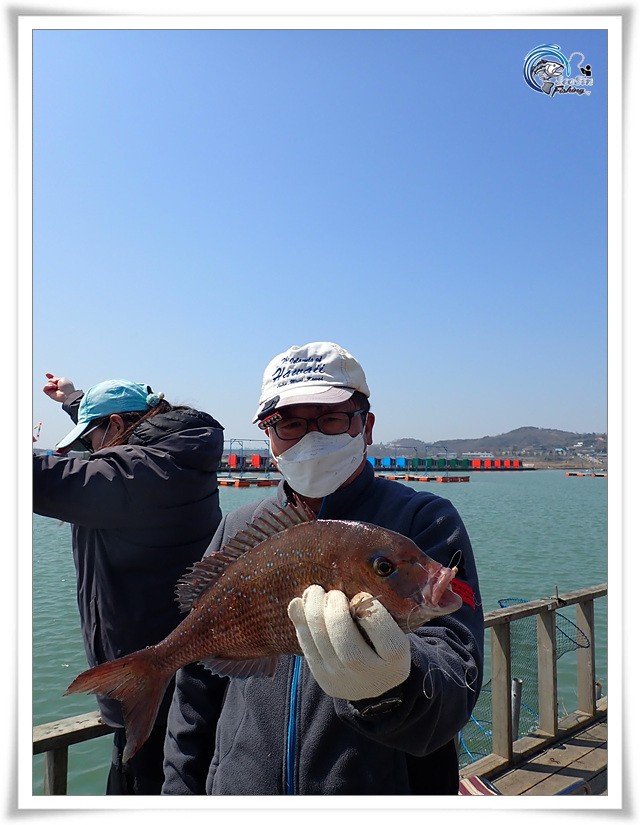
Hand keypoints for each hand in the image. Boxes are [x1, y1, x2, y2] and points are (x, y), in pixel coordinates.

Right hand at [43, 373, 75, 402]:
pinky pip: (44, 389)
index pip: (54, 380)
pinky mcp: (50, 394)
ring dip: (50, 383)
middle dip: (51, 380)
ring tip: (55, 386)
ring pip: (47, 384)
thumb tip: (51, 381)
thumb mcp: (62, 379)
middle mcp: (57, 387)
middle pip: (50, 381)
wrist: (67, 394)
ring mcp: (53, 391)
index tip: (46, 374)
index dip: (50, 377)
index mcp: (61, 383)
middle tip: (55, 381)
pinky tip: (52, 387)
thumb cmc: (66, 386)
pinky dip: (47, 386)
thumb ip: (56, 378)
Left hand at [287, 584, 410, 700]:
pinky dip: (300, 623)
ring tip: (314, 592)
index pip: (387, 641)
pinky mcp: (323, 678)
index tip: (362, 595)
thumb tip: (350, 591)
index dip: (373, 614)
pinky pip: (307, 649)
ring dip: (313, 613)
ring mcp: (343, 680)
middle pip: (348, 648)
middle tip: (334, 593)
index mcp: (395, 665)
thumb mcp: (393, 632)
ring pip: (322, 646)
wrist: (371, 682)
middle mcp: (370, 677)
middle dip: (336, 614)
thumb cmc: (382, 645)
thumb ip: (377, 614)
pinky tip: (298, 604)